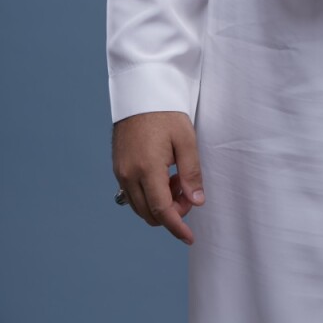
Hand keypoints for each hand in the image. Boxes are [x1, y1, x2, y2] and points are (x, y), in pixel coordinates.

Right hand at [112, 111, 204, 244]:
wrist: (141, 92)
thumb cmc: (166, 112)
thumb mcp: (186, 139)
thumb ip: (191, 172)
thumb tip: (196, 201)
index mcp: (147, 169)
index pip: (161, 210)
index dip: (177, 227)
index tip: (189, 237)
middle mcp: (129, 175)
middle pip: (149, 213)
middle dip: (172, 212)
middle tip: (188, 190)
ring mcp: (120, 172)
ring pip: (140, 207)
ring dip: (160, 204)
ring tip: (177, 179)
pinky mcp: (118, 168)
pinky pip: (133, 194)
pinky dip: (149, 195)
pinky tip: (164, 176)